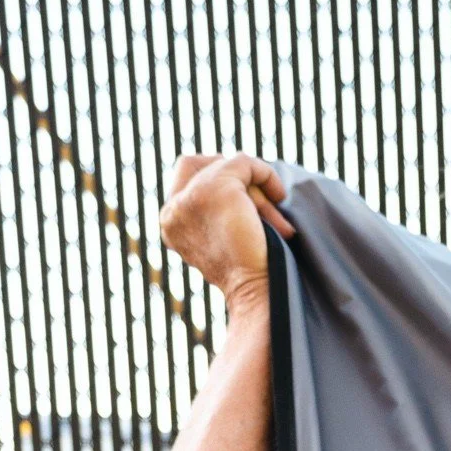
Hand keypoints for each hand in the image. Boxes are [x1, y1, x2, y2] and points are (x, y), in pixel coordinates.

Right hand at [158, 153, 294, 310]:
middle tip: (264, 206)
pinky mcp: (213, 188)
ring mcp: (189, 198)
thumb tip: (244, 171)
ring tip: (276, 216)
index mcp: (170, 224)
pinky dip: (266, 175)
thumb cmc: (250, 269)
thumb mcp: (224, 234)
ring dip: (255, 187)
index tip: (247, 204)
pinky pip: (244, 162)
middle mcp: (171, 211)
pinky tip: (280, 197)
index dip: (218, 180)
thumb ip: (219, 208)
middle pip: (199, 164)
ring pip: (226, 167)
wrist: (255, 288)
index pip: (186, 177)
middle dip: (234, 178)